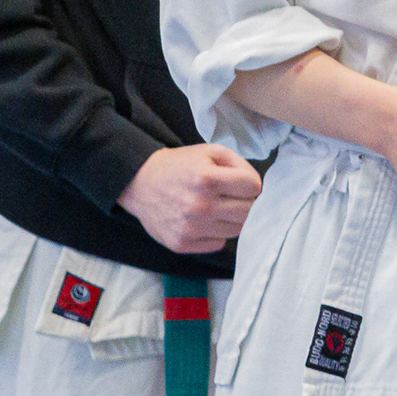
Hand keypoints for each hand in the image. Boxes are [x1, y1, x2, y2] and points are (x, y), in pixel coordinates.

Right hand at [118, 144, 262, 252]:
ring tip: (217, 206)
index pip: (254, 188)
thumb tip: (256, 187)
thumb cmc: (180, 166)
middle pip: (249, 211)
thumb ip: (239, 164)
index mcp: (207, 179)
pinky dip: (217, 233)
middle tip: (231, 195)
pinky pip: (218, 243)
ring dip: (232, 218)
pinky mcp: (182, 244)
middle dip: (245, 201)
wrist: (140, 183)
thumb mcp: (210, 151)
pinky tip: (204, 220)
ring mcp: (190, 228)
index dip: (249, 183)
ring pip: (237, 230)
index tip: (239, 182)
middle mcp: (200, 206)